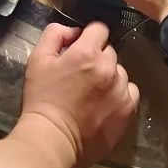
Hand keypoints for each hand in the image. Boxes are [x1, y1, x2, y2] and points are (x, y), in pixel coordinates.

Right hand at [21, 22, 138, 165]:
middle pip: (109, 50)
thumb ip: (55, 35)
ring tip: (92, 91)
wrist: (53, 139)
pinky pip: (130, 91)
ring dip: (109, 75)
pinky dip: (120, 93)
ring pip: (120, 71)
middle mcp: (109, 68)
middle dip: (96, 56)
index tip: (80, 46)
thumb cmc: (42, 98)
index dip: (88, 35)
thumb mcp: (38, 59)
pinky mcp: (127, 110)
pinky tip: (105, 102)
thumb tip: (73, 31)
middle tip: (81, 73)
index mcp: (87, 53)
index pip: (99, 28)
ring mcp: (121, 90)